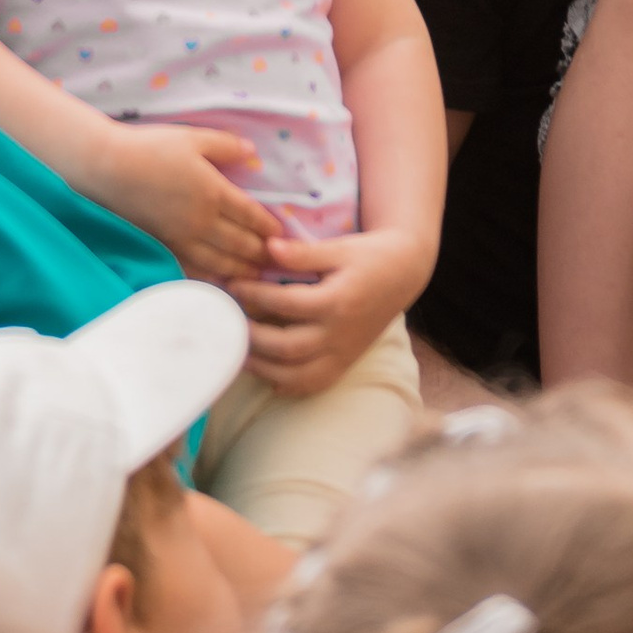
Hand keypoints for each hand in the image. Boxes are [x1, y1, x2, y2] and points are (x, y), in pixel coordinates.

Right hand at [87, 119, 277, 282]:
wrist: (108, 169)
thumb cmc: (151, 148)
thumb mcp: (192, 137)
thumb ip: (225, 145)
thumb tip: (253, 153)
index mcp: (214, 192)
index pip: (251, 216)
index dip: (270, 228)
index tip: (282, 236)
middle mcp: (203, 221)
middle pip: (241, 245)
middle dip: (262, 255)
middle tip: (278, 263)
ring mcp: (183, 239)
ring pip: (222, 263)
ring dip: (243, 272)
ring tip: (257, 278)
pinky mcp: (165, 248)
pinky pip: (195, 270)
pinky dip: (212, 279)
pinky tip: (220, 283)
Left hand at [232, 224, 430, 396]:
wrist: (405, 273)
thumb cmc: (369, 256)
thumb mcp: (339, 247)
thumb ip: (303, 253)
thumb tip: (267, 247)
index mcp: (338, 301)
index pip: (286, 304)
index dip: (255, 295)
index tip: (231, 285)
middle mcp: (340, 334)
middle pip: (288, 348)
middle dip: (253, 338)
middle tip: (228, 323)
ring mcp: (344, 353)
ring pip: (298, 376)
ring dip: (265, 369)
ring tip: (238, 352)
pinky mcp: (346, 363)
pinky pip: (315, 384)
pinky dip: (289, 385)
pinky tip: (268, 376)